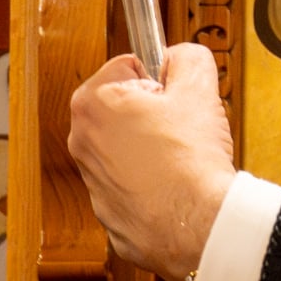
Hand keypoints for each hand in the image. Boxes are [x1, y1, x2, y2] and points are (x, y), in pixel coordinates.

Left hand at [69, 43, 234, 280]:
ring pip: (129, 146)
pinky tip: (174, 186)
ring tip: (181, 159)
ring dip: (153, 147)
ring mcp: (92, 180)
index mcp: (92, 103)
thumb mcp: (199, 87)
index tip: (174, 97)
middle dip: (154, 113)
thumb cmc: (190, 161)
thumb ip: (187, 57)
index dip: (161, 80)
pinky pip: (133, 182)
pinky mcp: (108, 211)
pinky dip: (152, 182)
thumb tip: (181, 56)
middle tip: (182, 128)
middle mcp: (81, 141)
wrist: (196, 224)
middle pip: (126, 107)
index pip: (129, 67)